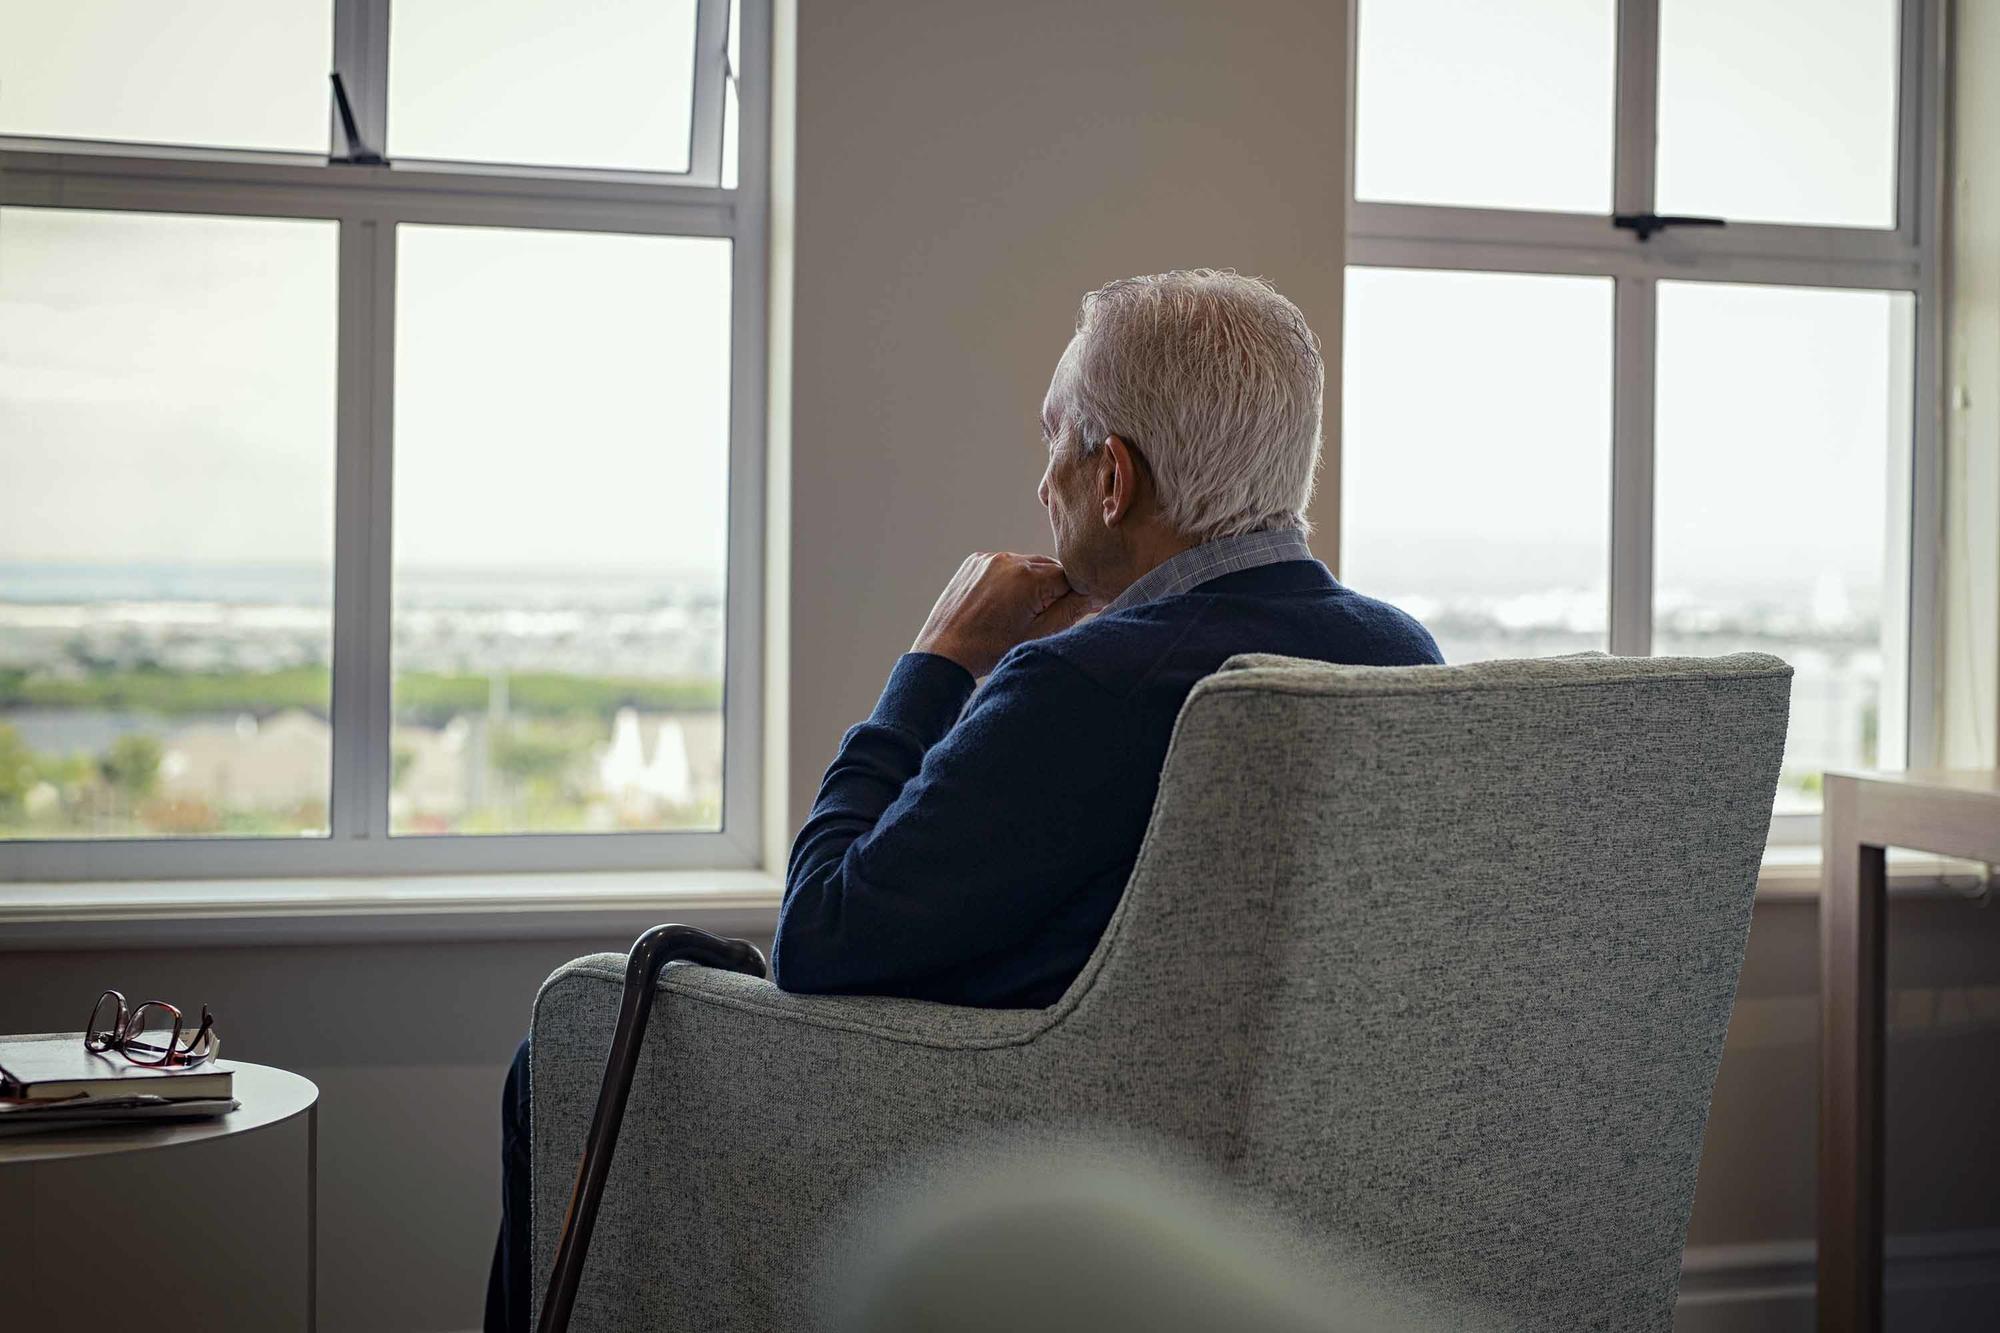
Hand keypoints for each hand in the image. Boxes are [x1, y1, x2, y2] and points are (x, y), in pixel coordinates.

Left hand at [911, 552, 1098, 676]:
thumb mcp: (1039, 635)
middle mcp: (1010, 559)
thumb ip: (1071, 611)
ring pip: (1026, 566)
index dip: (1071, 597)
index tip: (1063, 615)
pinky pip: (1004, 566)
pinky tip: (998, 605)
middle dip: (1051, 590)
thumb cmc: (991, 649)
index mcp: (1030, 577)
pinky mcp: (974, 562)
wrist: (945, 652)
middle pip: (1049, 568)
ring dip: (1029, 584)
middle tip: (1037, 618)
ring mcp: (989, 558)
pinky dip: (1008, 580)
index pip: (1070, 577)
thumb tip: (1096, 594)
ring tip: (1015, 613)